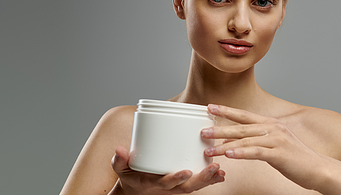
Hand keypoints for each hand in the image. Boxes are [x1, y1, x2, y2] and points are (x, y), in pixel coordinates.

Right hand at [110, 145, 224, 194]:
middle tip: (215, 168)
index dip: (177, 178)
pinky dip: (209, 181)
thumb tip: (119, 148)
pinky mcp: (181, 186)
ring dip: (209, 180)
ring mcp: (175, 189)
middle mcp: (167, 189)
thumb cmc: (130, 178)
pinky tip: (221, 175)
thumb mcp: (120, 169)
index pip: (167, 183)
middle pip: (188, 187)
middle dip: (202, 179)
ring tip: (221, 171)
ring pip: (195, 187)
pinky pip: (197, 185)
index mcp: (153, 184)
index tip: (186, 171)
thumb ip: (120, 160)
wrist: (134, 193)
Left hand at [201, 104, 326, 190]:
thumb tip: (232, 143)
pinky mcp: (280, 154)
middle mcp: (273, 128)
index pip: (243, 115)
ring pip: (245, 140)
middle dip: (220, 129)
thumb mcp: (275, 144)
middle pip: (241, 127)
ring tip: (209, 149)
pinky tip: (229, 155)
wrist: (319, 168)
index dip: (226, 111)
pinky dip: (241, 153)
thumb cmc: (295, 158)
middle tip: (203, 131)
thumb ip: (256, 141)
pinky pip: (256, 152)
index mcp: (270, 124)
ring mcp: (277, 140)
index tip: (210, 107)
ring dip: (225, 145)